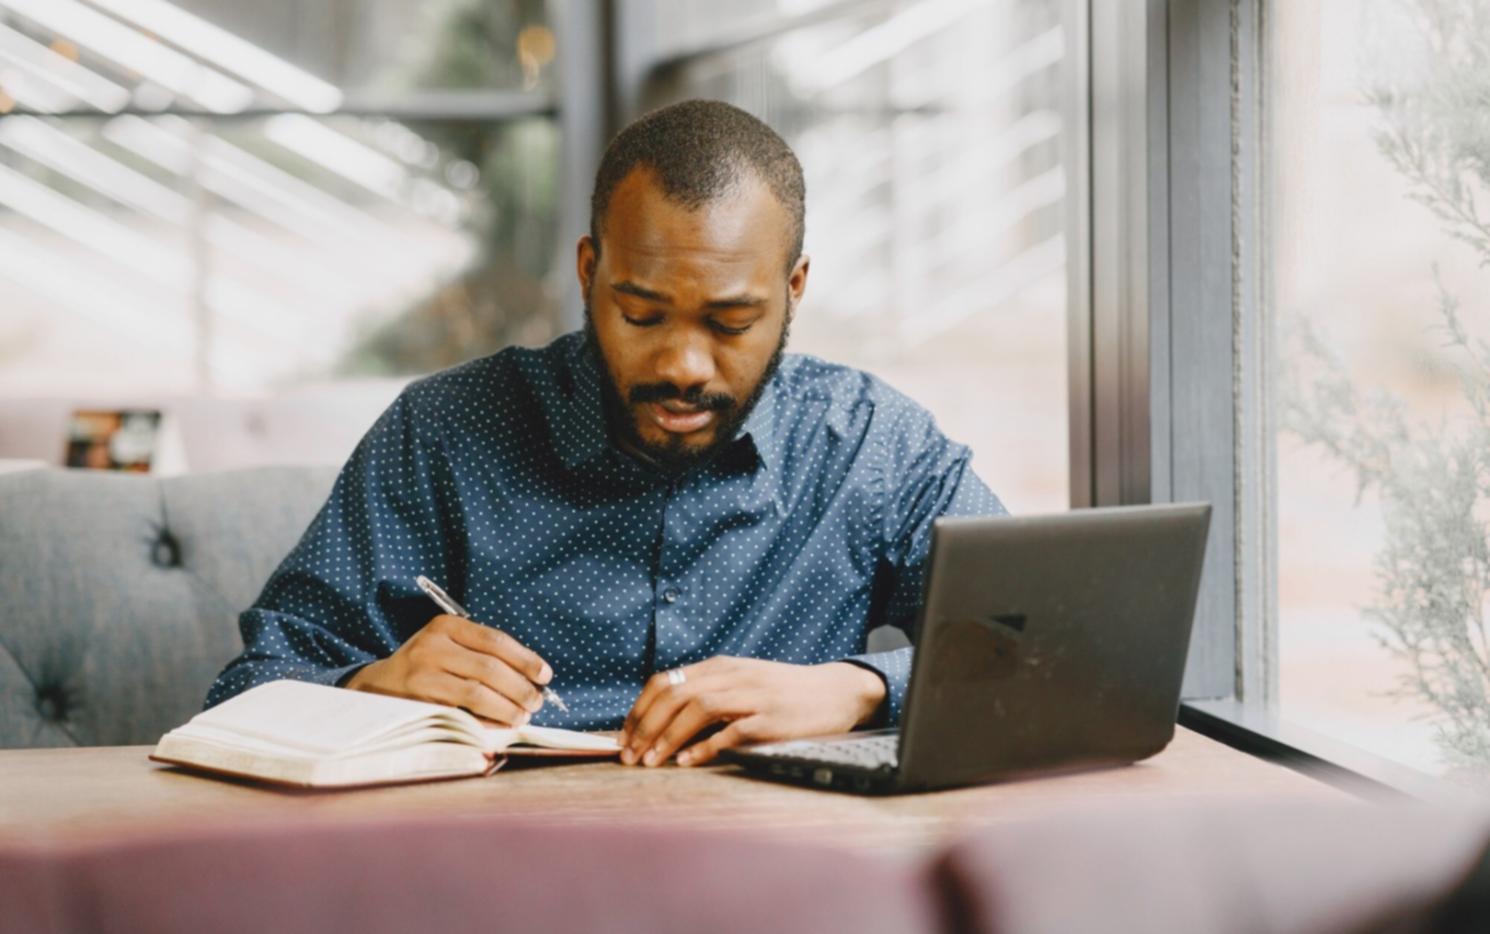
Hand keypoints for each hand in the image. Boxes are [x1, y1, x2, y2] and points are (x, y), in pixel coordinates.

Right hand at [344, 614, 551, 726]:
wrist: (376, 686)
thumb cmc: (426, 667)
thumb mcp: (449, 646)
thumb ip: (483, 654)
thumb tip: (532, 678)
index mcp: (446, 626)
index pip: (495, 641)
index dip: (525, 659)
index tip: (545, 675)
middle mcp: (432, 646)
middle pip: (490, 668)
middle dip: (520, 688)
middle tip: (537, 701)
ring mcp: (422, 675)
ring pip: (477, 693)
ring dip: (508, 707)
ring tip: (523, 715)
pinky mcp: (418, 702)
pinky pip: (461, 713)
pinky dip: (486, 720)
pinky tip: (500, 724)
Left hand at [618, 657, 886, 767]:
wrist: (835, 692)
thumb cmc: (783, 693)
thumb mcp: (741, 682)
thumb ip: (707, 693)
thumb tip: (661, 719)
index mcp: (720, 667)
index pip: (664, 682)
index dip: (639, 711)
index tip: (624, 738)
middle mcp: (732, 676)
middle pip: (674, 694)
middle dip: (645, 727)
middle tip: (629, 756)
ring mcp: (752, 695)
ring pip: (697, 708)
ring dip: (668, 736)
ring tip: (651, 762)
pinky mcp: (771, 719)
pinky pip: (731, 731)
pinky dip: (705, 747)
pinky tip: (688, 762)